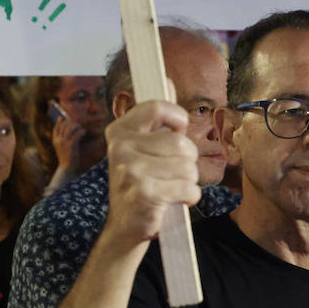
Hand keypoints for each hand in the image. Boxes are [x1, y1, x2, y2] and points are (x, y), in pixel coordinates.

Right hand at [51, 114, 85, 168]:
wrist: (67, 168)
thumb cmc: (67, 157)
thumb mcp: (62, 147)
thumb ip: (63, 139)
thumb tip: (68, 130)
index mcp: (55, 141)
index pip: (55, 128)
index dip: (59, 122)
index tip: (62, 118)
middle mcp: (58, 140)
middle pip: (63, 126)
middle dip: (70, 122)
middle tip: (76, 122)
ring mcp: (64, 143)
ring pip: (69, 129)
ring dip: (76, 126)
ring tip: (81, 127)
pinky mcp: (71, 145)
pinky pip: (76, 135)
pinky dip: (81, 131)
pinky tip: (84, 131)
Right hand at [103, 92, 200, 244]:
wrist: (125, 226)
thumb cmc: (141, 182)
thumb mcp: (142, 147)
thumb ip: (155, 117)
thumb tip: (168, 81)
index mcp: (119, 131)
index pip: (158, 107)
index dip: (178, 118)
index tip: (177, 130)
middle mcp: (120, 148)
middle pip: (182, 143)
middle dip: (188, 161)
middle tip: (172, 173)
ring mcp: (130, 171)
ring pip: (189, 167)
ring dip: (188, 181)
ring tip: (170, 187)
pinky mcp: (144, 193)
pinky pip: (189, 188)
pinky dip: (189, 197)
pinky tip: (174, 201)